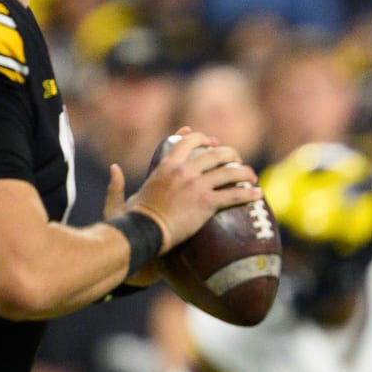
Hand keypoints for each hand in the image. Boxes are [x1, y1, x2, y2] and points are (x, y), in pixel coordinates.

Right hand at [127, 128, 260, 250]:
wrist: (144, 232)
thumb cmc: (131, 220)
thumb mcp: (120, 198)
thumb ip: (117, 183)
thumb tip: (114, 168)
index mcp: (165, 165)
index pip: (187, 142)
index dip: (203, 139)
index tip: (213, 142)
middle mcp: (183, 170)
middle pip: (214, 153)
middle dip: (229, 154)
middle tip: (237, 160)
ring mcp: (196, 185)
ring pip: (228, 171)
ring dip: (244, 171)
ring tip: (253, 176)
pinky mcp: (207, 203)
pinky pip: (233, 194)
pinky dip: (247, 193)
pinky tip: (257, 194)